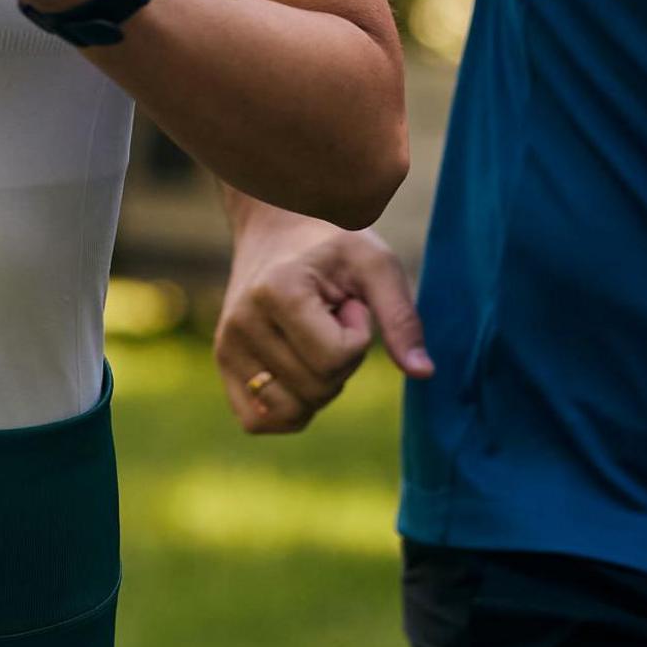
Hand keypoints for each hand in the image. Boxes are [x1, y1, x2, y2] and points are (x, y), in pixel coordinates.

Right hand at [214, 211, 432, 433]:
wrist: (278, 224)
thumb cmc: (334, 243)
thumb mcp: (376, 264)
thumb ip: (401, 318)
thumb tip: (424, 373)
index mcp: (277, 291)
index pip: (337, 357)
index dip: (359, 335)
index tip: (347, 302)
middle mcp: (242, 323)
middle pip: (317, 388)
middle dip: (342, 361)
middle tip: (329, 318)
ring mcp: (227, 347)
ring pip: (292, 411)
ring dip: (318, 387)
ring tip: (312, 340)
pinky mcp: (223, 365)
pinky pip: (257, 421)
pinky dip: (289, 410)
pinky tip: (298, 370)